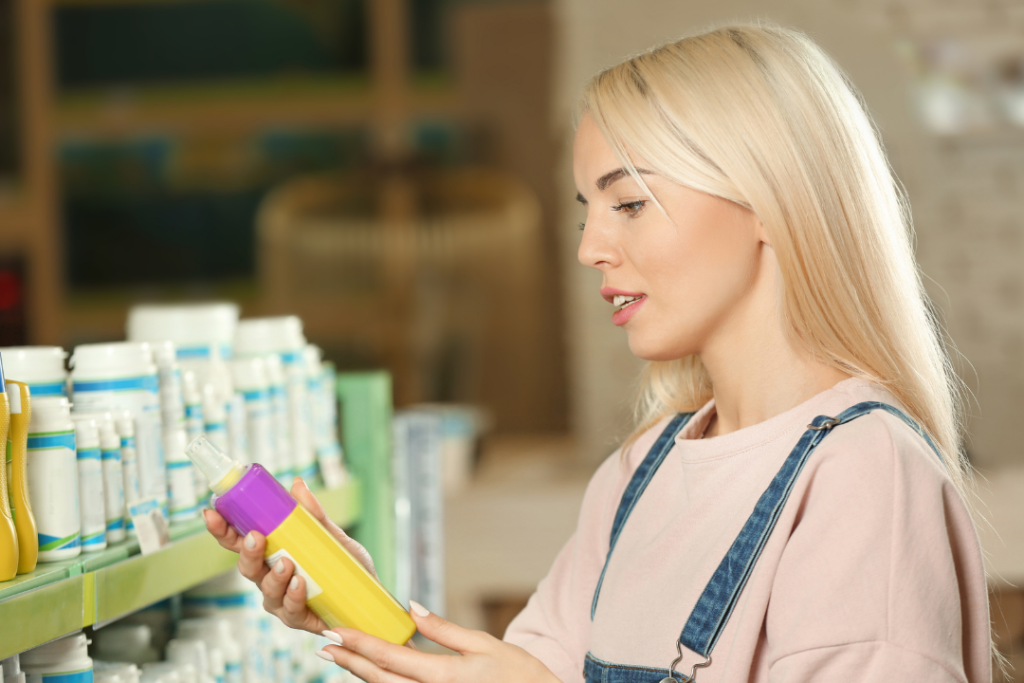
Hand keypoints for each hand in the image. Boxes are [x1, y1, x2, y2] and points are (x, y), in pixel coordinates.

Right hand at [203, 476, 376, 633]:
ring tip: (286, 564)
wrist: (371, 596)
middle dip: (246, 552)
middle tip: (255, 538)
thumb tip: (297, 485)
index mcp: (271, 554)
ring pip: (266, 590)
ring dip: (273, 576)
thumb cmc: (345, 565)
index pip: (240, 541)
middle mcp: (269, 578)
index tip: (211, 513)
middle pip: (246, 567)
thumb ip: (314, 515)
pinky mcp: (298, 619)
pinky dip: (293, 596)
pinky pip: (289, 610)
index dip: (223, 529)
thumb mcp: (331, 536)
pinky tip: (299, 584)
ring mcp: (281, 600)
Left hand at [318, 601, 560, 682]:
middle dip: (350, 661)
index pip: (390, 656)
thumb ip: (445, 630)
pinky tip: (373, 672)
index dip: (359, 643)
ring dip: (362, 674)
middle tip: (325, 645)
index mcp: (443, 674)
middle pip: (380, 679)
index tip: (336, 631)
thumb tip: (412, 608)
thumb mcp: (484, 643)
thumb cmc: (518, 674)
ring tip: (341, 657)